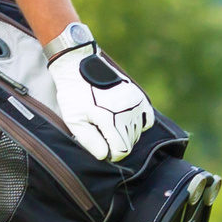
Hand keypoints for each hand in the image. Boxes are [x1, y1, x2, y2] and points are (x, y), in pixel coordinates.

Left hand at [46, 31, 154, 161]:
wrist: (79, 66)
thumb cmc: (74, 95)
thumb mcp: (74, 120)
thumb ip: (89, 140)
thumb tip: (105, 155)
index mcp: (110, 119)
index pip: (121, 150)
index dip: (111, 154)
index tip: (101, 148)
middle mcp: (126, 111)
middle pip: (130, 143)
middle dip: (116, 144)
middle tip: (101, 134)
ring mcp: (135, 102)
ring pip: (137, 132)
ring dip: (125, 134)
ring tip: (108, 125)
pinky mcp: (138, 96)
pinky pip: (146, 119)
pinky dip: (138, 124)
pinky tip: (125, 121)